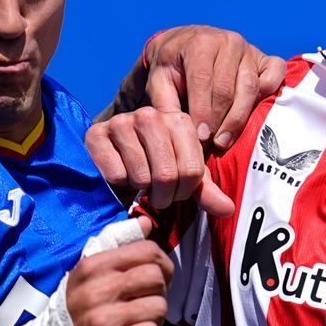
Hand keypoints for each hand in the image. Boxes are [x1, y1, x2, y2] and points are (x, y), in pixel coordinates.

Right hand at [62, 237, 173, 325]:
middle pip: (156, 277)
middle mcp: (96, 290)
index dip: (160, 263)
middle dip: (159, 290)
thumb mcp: (89, 272)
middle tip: (144, 300)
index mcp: (92, 266)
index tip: (152, 278)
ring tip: (137, 321)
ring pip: (158, 307)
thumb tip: (146, 222)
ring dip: (153, 316)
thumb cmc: (77, 308)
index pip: (147, 250)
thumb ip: (118, 244)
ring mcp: (103, 320)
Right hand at [86, 107, 233, 216]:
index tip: (176, 189)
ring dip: (139, 189)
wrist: (112, 161)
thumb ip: (206, 192)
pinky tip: (118, 172)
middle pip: (167, 175)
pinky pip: (116, 175)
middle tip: (156, 192)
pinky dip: (118, 183)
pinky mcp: (96, 135)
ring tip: (137, 178)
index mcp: (179, 120)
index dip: (184, 191)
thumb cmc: (153, 167)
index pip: (192, 171)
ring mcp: (122, 122)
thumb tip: (228, 210)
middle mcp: (151, 115)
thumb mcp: (184, 178)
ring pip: (141, 177)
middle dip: (163, 195)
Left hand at [106, 26, 284, 149]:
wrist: (185, 45)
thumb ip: (164, 102)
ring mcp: (249, 49)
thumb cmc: (171, 68)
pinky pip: (275, 74)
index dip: (202, 112)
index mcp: (200, 43)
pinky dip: (269, 92)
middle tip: (212, 144)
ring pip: (250, 88)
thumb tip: (176, 128)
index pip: (203, 83)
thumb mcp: (158, 81)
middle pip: (227, 89)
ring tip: (225, 140)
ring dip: (239, 118)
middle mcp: (228, 41)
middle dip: (219, 121)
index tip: (200, 138)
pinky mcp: (264, 57)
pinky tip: (254, 112)